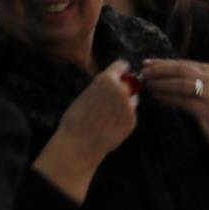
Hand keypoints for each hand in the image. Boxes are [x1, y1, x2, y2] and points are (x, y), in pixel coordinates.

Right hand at [32, 60, 140, 202]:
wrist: (79, 144)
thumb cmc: (76, 119)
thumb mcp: (86, 94)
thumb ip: (102, 87)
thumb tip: (113, 84)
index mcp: (107, 79)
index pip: (122, 65)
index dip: (121, 70)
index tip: (121, 73)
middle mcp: (121, 90)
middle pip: (129, 83)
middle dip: (124, 88)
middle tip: (113, 99)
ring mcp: (129, 106)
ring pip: (132, 99)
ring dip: (126, 103)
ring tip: (109, 115)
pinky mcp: (132, 121)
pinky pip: (131, 114)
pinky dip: (124, 118)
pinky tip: (111, 126)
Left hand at [139, 58, 208, 178]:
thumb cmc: (208, 110)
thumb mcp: (199, 90)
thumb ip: (183, 80)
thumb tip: (154, 71)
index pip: (182, 63)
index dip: (161, 62)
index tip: (144, 63)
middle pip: (181, 70)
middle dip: (159, 71)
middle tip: (143, 73)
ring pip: (182, 84)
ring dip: (162, 83)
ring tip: (147, 85)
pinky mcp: (207, 110)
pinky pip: (183, 101)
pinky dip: (168, 98)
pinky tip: (156, 97)